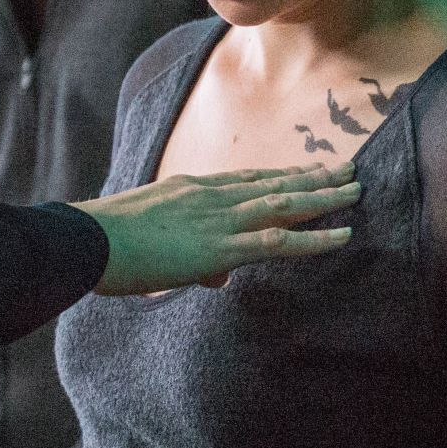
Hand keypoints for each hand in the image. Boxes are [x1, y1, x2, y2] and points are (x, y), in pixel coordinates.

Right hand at [73, 162, 359, 294]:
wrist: (89, 240)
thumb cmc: (106, 244)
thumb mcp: (151, 240)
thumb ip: (191, 258)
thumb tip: (219, 279)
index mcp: (192, 190)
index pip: (248, 179)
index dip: (282, 175)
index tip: (308, 168)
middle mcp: (213, 197)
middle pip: (274, 183)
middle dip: (314, 177)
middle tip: (348, 168)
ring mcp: (220, 219)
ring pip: (286, 204)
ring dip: (325, 198)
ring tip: (356, 191)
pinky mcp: (223, 248)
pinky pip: (280, 241)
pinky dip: (316, 238)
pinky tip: (342, 235)